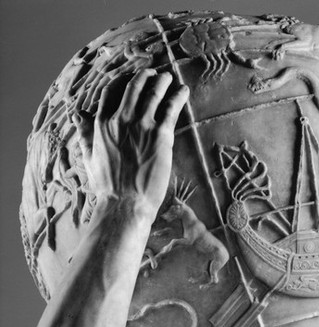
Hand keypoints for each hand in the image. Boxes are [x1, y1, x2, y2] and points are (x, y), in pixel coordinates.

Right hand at [73, 69, 188, 211]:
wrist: (125, 203)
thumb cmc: (107, 187)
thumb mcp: (89, 157)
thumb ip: (85, 133)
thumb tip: (76, 115)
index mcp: (102, 124)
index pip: (110, 91)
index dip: (121, 79)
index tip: (129, 76)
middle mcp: (121, 120)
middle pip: (133, 87)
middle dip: (144, 76)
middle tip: (153, 72)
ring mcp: (141, 126)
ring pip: (153, 93)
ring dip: (162, 81)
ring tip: (168, 77)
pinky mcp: (161, 135)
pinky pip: (171, 108)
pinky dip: (178, 96)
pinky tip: (183, 90)